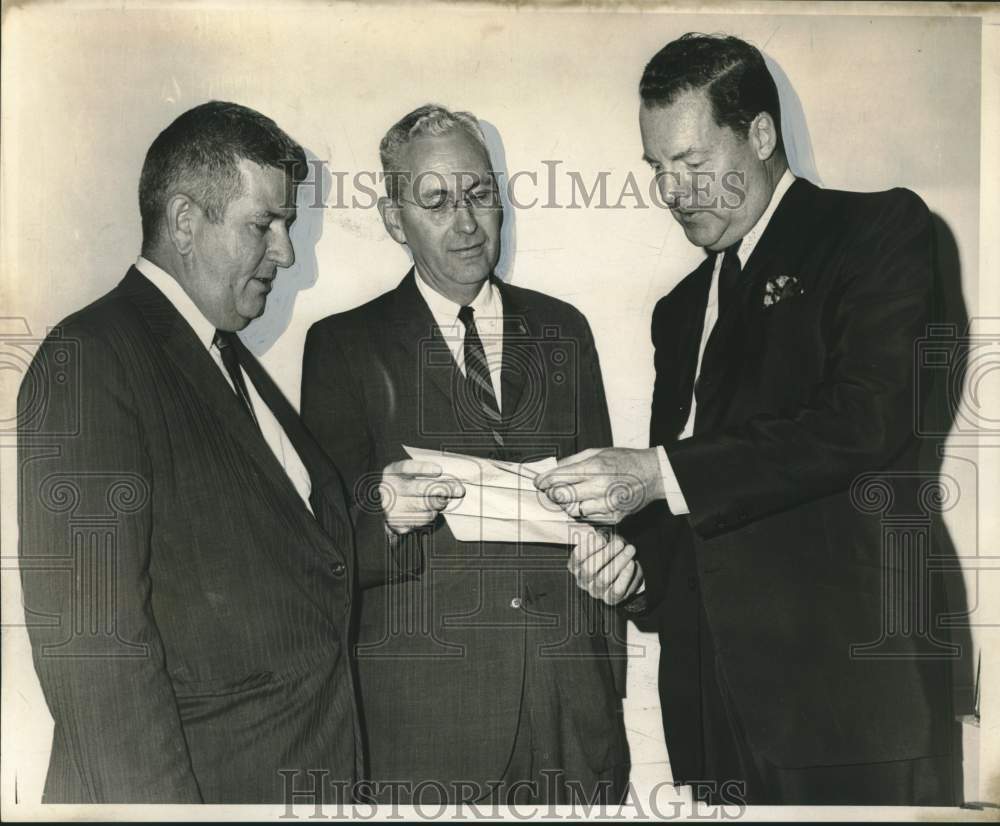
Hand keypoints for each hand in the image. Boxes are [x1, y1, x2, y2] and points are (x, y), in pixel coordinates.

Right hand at [380, 460, 464, 534]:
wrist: (390, 510)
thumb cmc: (408, 487)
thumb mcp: (412, 475)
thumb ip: (429, 475)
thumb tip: (453, 482)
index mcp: (391, 472)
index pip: (405, 467)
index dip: (422, 468)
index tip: (439, 470)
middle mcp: (388, 490)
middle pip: (419, 488)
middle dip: (442, 488)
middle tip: (459, 490)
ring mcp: (391, 508)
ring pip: (424, 505)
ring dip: (439, 502)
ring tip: (444, 499)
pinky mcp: (397, 524)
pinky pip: (423, 519)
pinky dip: (432, 514)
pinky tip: (432, 510)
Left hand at [534, 447, 663, 524]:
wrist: (652, 475)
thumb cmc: (624, 460)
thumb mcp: (598, 452)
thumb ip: (573, 461)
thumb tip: (552, 468)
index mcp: (595, 467)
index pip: (560, 478)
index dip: (544, 481)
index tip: (538, 482)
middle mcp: (600, 487)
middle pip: (562, 496)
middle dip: (553, 493)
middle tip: (551, 490)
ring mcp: (607, 505)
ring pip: (573, 510)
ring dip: (567, 504)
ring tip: (571, 495)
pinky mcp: (613, 517)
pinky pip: (588, 518)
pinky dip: (583, 511)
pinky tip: (587, 502)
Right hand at [568, 529, 643, 604]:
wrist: (626, 569)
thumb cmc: (611, 553)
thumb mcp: (602, 541)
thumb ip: (597, 536)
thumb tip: (598, 535)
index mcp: (576, 565)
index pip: (577, 556)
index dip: (590, 546)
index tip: (604, 538)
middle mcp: (583, 580)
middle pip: (589, 568)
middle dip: (607, 554)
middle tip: (620, 543)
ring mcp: (595, 591)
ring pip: (604, 578)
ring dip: (619, 562)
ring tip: (629, 550)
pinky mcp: (610, 599)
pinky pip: (617, 589)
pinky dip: (625, 575)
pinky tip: (631, 564)